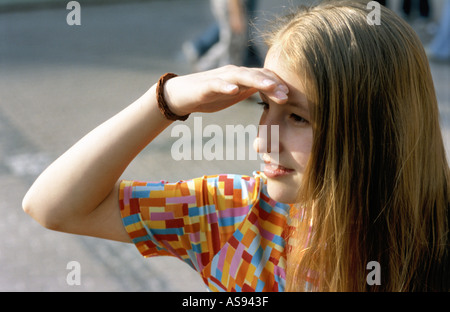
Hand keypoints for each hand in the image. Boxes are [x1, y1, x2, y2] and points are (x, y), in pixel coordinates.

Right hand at [163, 65, 288, 115]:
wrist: (181, 95)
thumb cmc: (210, 95)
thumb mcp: (234, 93)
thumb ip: (250, 90)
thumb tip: (270, 92)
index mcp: (242, 77)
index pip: (264, 77)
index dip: (278, 85)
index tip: (291, 97)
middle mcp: (233, 73)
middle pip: (257, 75)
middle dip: (273, 83)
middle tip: (287, 94)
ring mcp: (220, 78)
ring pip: (241, 76)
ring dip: (257, 80)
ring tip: (270, 87)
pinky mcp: (206, 85)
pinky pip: (217, 84)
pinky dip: (226, 86)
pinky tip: (234, 90)